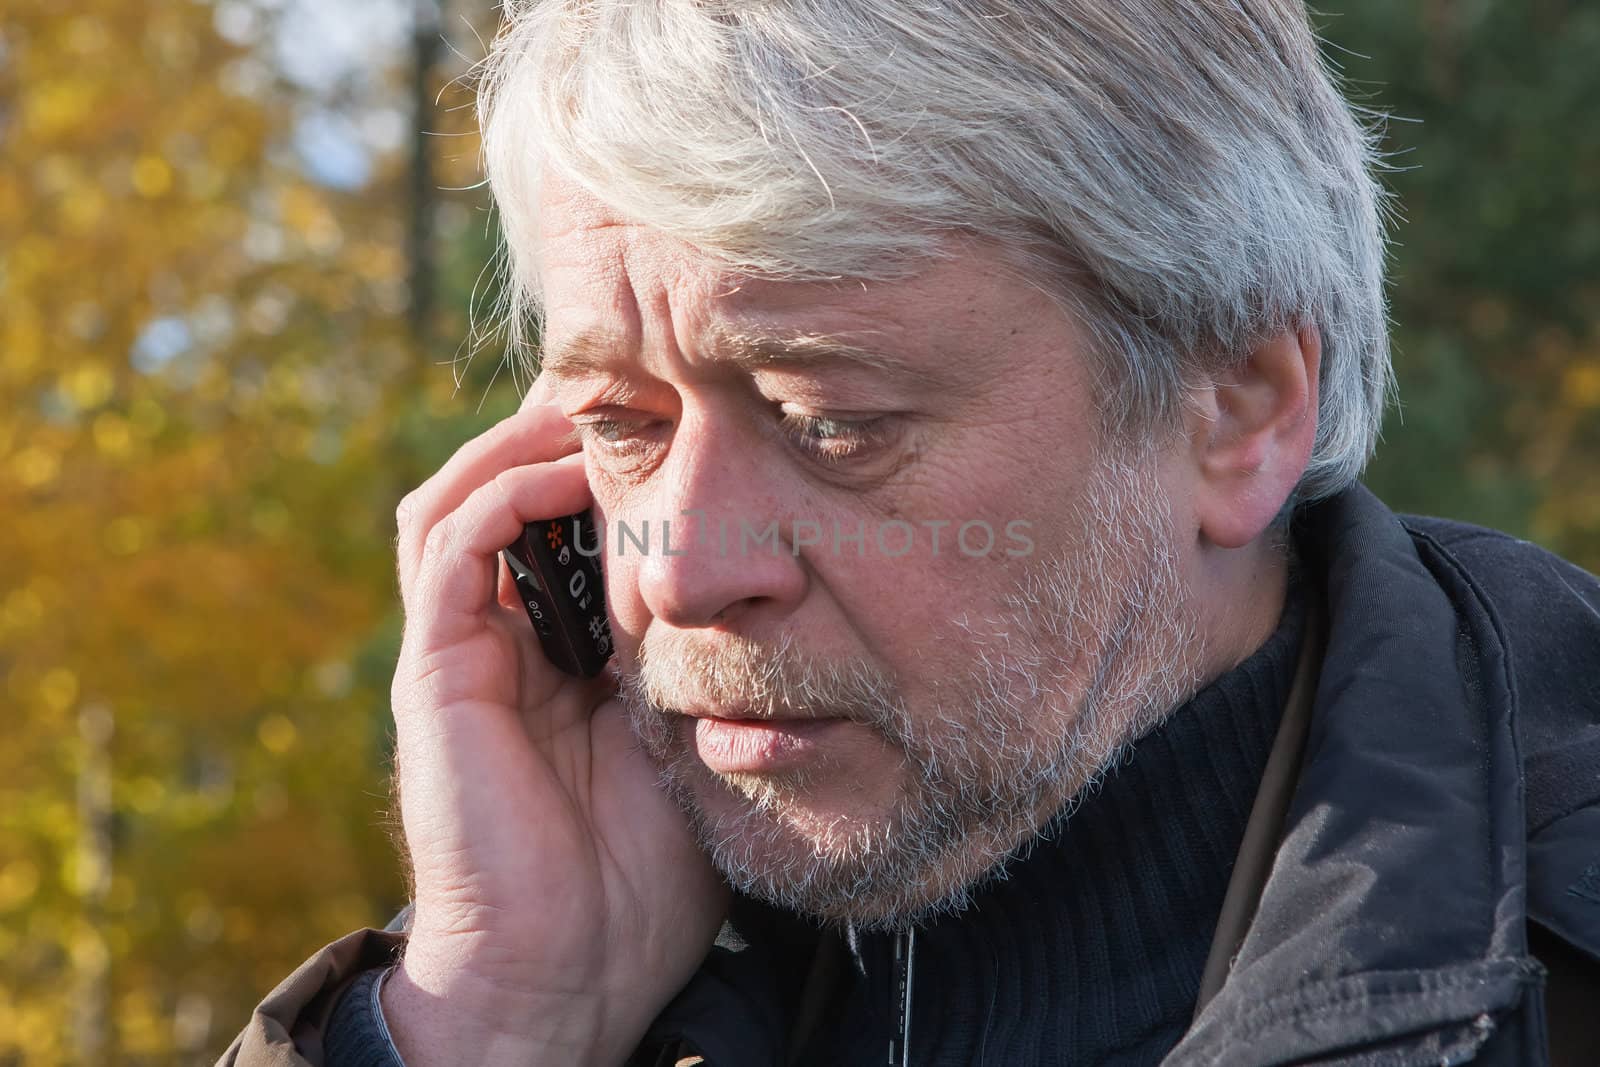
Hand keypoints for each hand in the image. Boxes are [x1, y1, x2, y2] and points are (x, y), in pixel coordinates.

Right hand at [382, 377, 727, 1065]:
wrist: (572, 973)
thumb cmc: (642, 875)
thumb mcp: (690, 738)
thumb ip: (698, 663)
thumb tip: (759, 588)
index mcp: (554, 657)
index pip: (557, 528)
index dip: (602, 467)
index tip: (675, 419)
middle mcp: (498, 642)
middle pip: (500, 497)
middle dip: (557, 432)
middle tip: (631, 383)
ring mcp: (459, 654)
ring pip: (458, 502)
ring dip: (519, 444)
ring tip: (591, 405)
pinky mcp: (435, 674)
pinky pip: (450, 551)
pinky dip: (501, 495)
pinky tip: (566, 470)